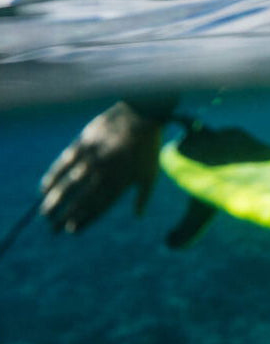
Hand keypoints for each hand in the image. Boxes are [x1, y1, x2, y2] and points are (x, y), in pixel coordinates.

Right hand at [40, 102, 163, 232]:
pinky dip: (53, 176)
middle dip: (64, 216)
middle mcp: (105, 173)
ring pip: (68, 185)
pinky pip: (64, 163)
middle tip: (53, 228)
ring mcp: (93, 158)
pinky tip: (44, 188)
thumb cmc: (147, 148)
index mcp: (121, 182)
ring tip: (45, 213)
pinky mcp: (84, 143)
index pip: (98, 207)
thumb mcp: (150, 173)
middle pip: (80, 200)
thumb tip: (138, 216)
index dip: (84, 219)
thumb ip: (143, 197)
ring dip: (54, 201)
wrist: (142, 114)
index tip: (71, 229)